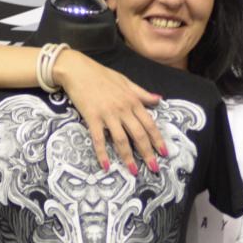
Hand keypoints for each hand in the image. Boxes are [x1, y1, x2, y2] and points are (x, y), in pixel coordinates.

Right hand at [56, 49, 164, 175]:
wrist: (78, 70)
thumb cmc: (102, 75)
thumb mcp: (126, 81)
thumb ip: (142, 93)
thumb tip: (159, 99)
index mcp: (133, 101)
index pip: (149, 124)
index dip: (158, 140)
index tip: (164, 153)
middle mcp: (123, 109)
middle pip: (139, 135)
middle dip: (147, 153)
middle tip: (154, 168)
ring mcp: (107, 114)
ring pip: (121, 140)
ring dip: (128, 158)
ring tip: (134, 172)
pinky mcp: (92, 118)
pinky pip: (98, 139)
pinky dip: (102, 153)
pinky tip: (106, 166)